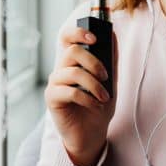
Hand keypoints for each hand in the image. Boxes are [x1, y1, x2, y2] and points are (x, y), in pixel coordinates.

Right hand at [43, 25, 118, 165]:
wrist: (92, 134)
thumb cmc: (98, 106)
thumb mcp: (110, 82)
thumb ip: (111, 61)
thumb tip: (113, 36)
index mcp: (73, 62)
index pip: (67, 37)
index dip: (78, 32)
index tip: (94, 38)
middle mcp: (61, 69)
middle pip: (72, 51)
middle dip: (94, 62)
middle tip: (106, 77)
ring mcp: (55, 83)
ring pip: (73, 72)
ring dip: (94, 85)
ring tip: (104, 98)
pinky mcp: (52, 98)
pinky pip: (70, 91)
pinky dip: (87, 98)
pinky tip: (95, 106)